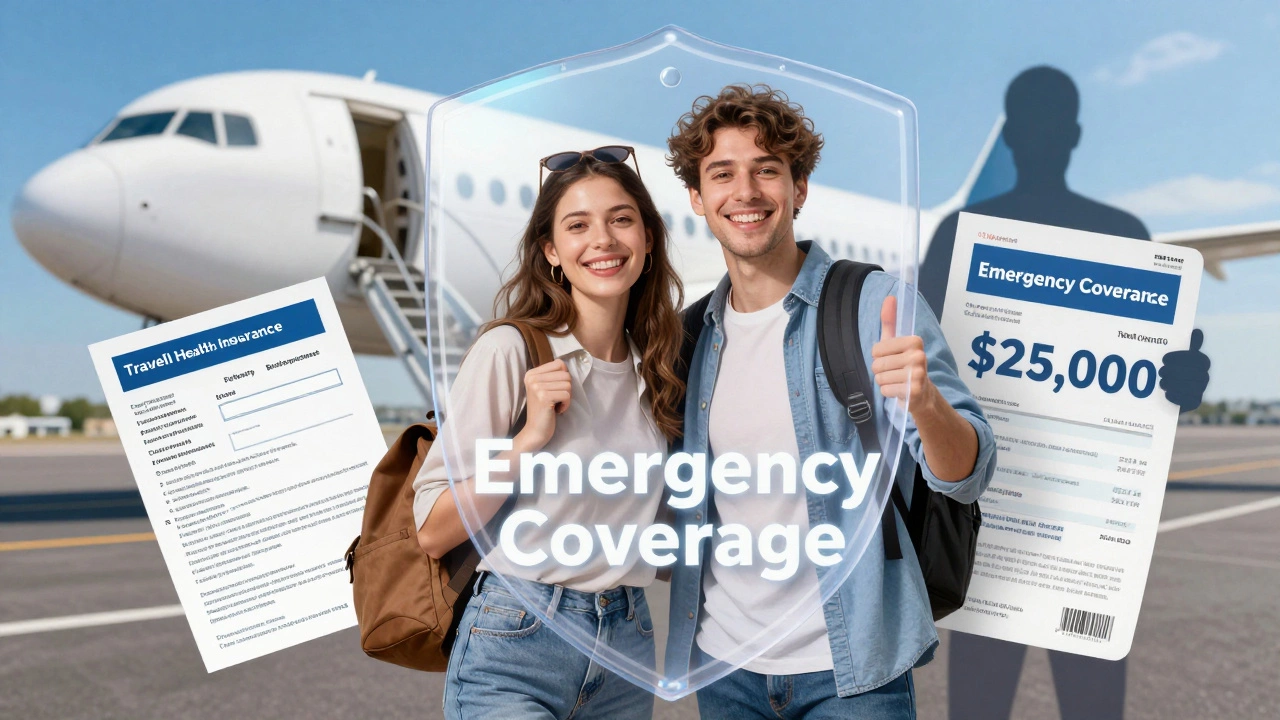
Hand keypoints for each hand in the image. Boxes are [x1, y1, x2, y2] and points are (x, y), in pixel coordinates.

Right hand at [515, 359, 571, 450]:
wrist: (535, 430)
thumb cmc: (544, 409)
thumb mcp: (544, 388)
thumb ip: (552, 375)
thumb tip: (565, 366)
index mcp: (531, 373)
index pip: (559, 363)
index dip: (563, 378)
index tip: (555, 390)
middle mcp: (532, 378)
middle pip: (565, 374)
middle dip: (566, 389)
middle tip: (557, 399)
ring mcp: (537, 387)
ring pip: (568, 385)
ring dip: (567, 397)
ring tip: (556, 405)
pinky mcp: (544, 397)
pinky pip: (567, 395)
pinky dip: (566, 404)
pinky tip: (557, 410)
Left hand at [871, 295, 936, 412]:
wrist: (922, 392)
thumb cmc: (905, 364)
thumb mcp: (897, 342)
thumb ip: (890, 321)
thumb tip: (890, 297)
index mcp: (914, 341)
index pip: (876, 350)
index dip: (879, 356)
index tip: (892, 357)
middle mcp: (918, 356)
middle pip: (877, 365)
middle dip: (881, 370)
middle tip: (894, 371)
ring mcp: (917, 374)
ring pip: (880, 378)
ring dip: (884, 381)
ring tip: (896, 380)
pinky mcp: (913, 391)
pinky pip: (885, 390)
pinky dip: (888, 392)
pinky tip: (899, 390)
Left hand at [1159, 329, 1209, 412]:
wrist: (1165, 390)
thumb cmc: (1171, 368)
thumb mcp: (1176, 355)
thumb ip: (1187, 345)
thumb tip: (1197, 331)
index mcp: (1202, 362)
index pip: (1198, 359)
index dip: (1181, 358)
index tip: (1164, 359)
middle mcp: (1204, 376)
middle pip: (1195, 374)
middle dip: (1175, 372)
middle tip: (1160, 371)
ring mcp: (1200, 390)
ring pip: (1192, 387)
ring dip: (1174, 384)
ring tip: (1161, 382)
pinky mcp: (1194, 403)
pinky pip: (1188, 401)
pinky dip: (1176, 396)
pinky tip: (1167, 393)